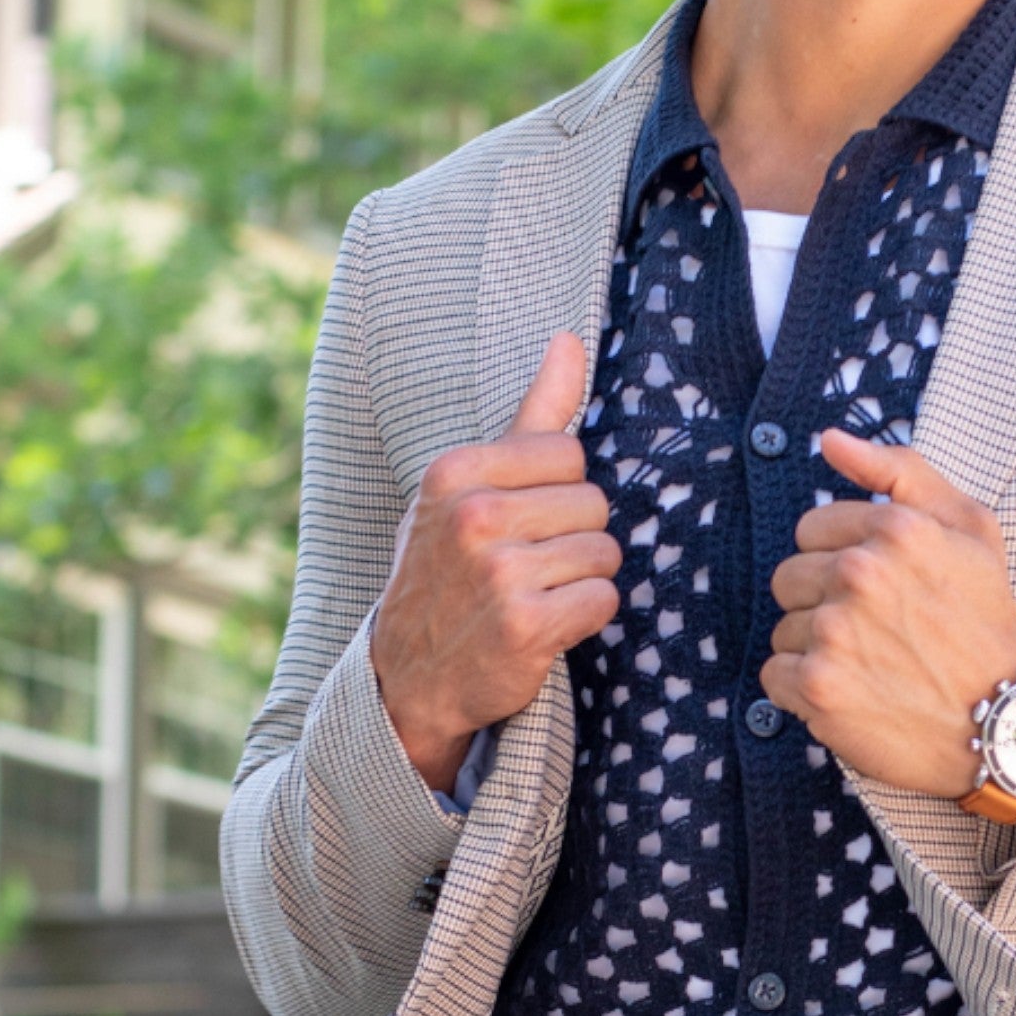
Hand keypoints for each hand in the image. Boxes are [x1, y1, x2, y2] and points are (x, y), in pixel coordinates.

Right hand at [371, 332, 619, 790]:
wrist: (410, 674)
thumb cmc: (447, 569)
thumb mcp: (469, 486)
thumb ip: (529, 417)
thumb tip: (570, 341)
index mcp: (456, 471)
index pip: (569, 454)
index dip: (560, 492)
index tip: (522, 521)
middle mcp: (472, 517)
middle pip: (593, 505)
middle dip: (575, 538)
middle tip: (530, 566)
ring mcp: (498, 573)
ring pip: (605, 554)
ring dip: (582, 580)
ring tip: (536, 594)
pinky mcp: (526, 626)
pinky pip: (604, 601)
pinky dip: (586, 617)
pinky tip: (547, 625)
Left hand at [762, 429, 1015, 795]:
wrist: (1004, 725)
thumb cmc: (987, 625)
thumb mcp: (972, 530)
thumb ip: (902, 472)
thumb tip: (829, 440)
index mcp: (896, 529)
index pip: (812, 528)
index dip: (842, 560)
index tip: (880, 592)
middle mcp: (861, 574)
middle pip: (789, 577)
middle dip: (824, 603)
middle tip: (877, 634)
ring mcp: (834, 632)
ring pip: (783, 628)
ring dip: (817, 650)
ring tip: (872, 667)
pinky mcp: (817, 687)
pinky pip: (774, 676)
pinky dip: (803, 692)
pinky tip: (851, 695)